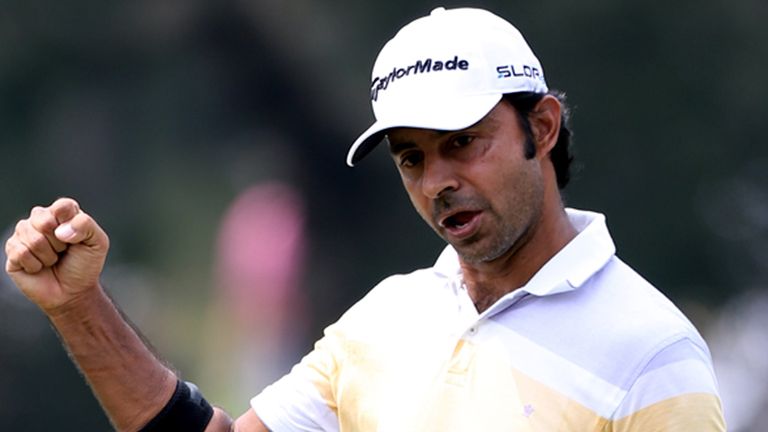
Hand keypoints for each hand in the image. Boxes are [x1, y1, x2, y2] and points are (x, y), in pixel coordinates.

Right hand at [4, 198, 109, 314]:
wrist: (72, 292)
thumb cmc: (85, 265)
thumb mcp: (98, 243)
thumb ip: (86, 226)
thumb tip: (60, 230)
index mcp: (63, 213)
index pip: (63, 206)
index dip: (70, 224)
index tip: (77, 239)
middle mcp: (41, 219)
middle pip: (44, 220)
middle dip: (59, 242)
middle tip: (64, 251)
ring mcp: (24, 234)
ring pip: (32, 238)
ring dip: (48, 255)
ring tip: (53, 260)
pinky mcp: (12, 251)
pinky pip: (21, 252)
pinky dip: (35, 265)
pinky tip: (39, 267)